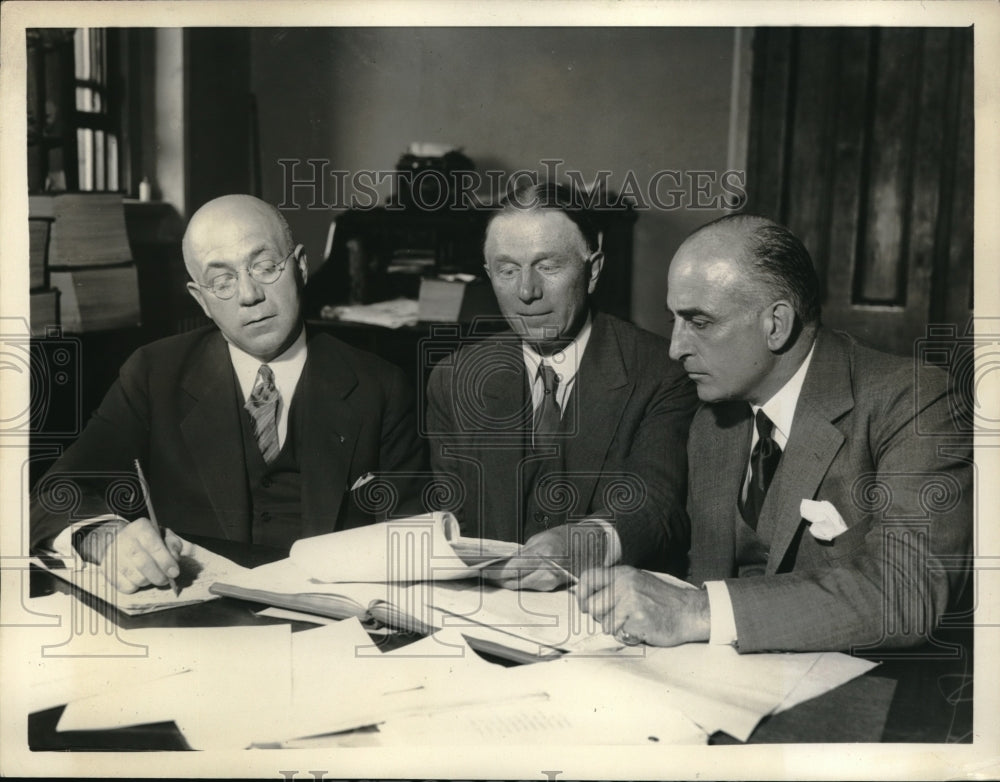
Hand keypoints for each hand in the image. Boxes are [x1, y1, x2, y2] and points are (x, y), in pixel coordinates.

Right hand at [88, 518, 190, 593]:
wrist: (121, 541)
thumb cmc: (148, 540)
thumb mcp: (164, 536)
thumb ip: (174, 544)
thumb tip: (182, 555)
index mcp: (140, 527)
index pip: (153, 545)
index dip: (165, 561)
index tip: (174, 572)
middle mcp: (123, 538)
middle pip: (143, 563)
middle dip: (159, 575)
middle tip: (166, 580)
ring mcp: (112, 554)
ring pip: (135, 577)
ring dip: (148, 581)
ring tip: (153, 577)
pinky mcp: (105, 569)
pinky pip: (124, 586)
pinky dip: (136, 587)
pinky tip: (139, 580)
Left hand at [484, 523, 606, 590]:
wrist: (585, 545)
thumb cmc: (560, 538)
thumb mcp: (537, 540)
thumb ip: (521, 554)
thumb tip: (503, 564)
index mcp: (542, 555)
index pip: (511, 568)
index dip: (493, 572)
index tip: (479, 571)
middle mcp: (546, 572)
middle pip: (513, 581)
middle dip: (496, 578)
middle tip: (481, 574)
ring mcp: (550, 582)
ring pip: (519, 586)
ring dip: (506, 581)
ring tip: (492, 576)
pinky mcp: (552, 587)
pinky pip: (529, 587)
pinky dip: (519, 582)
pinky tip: (510, 578)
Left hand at [576, 566, 710, 646]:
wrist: (690, 612)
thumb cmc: (663, 601)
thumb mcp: (637, 582)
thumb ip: (614, 586)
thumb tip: (588, 597)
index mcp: (622, 573)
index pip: (588, 577)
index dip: (581, 594)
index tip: (585, 605)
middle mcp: (624, 584)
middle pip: (591, 606)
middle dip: (600, 617)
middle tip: (616, 618)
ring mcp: (630, 600)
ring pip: (605, 623)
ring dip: (616, 628)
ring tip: (633, 622)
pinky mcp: (637, 618)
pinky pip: (620, 633)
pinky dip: (628, 635)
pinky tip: (641, 628)